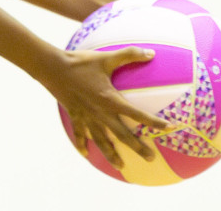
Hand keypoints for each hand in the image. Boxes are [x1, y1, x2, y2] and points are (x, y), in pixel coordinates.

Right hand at [40, 47, 174, 168]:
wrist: (53, 69)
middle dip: (137, 147)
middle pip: (122, 135)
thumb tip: (152, 53)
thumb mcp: (107, 57)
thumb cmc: (82, 63)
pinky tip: (85, 154)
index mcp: (110, 100)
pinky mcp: (75, 116)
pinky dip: (82, 144)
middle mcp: (100, 113)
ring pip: (102, 141)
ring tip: (121, 166)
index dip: (153, 121)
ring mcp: (86, 117)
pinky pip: (80, 134)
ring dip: (112, 154)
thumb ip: (130, 55)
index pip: (136, 114)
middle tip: (150, 158)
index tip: (167, 128)